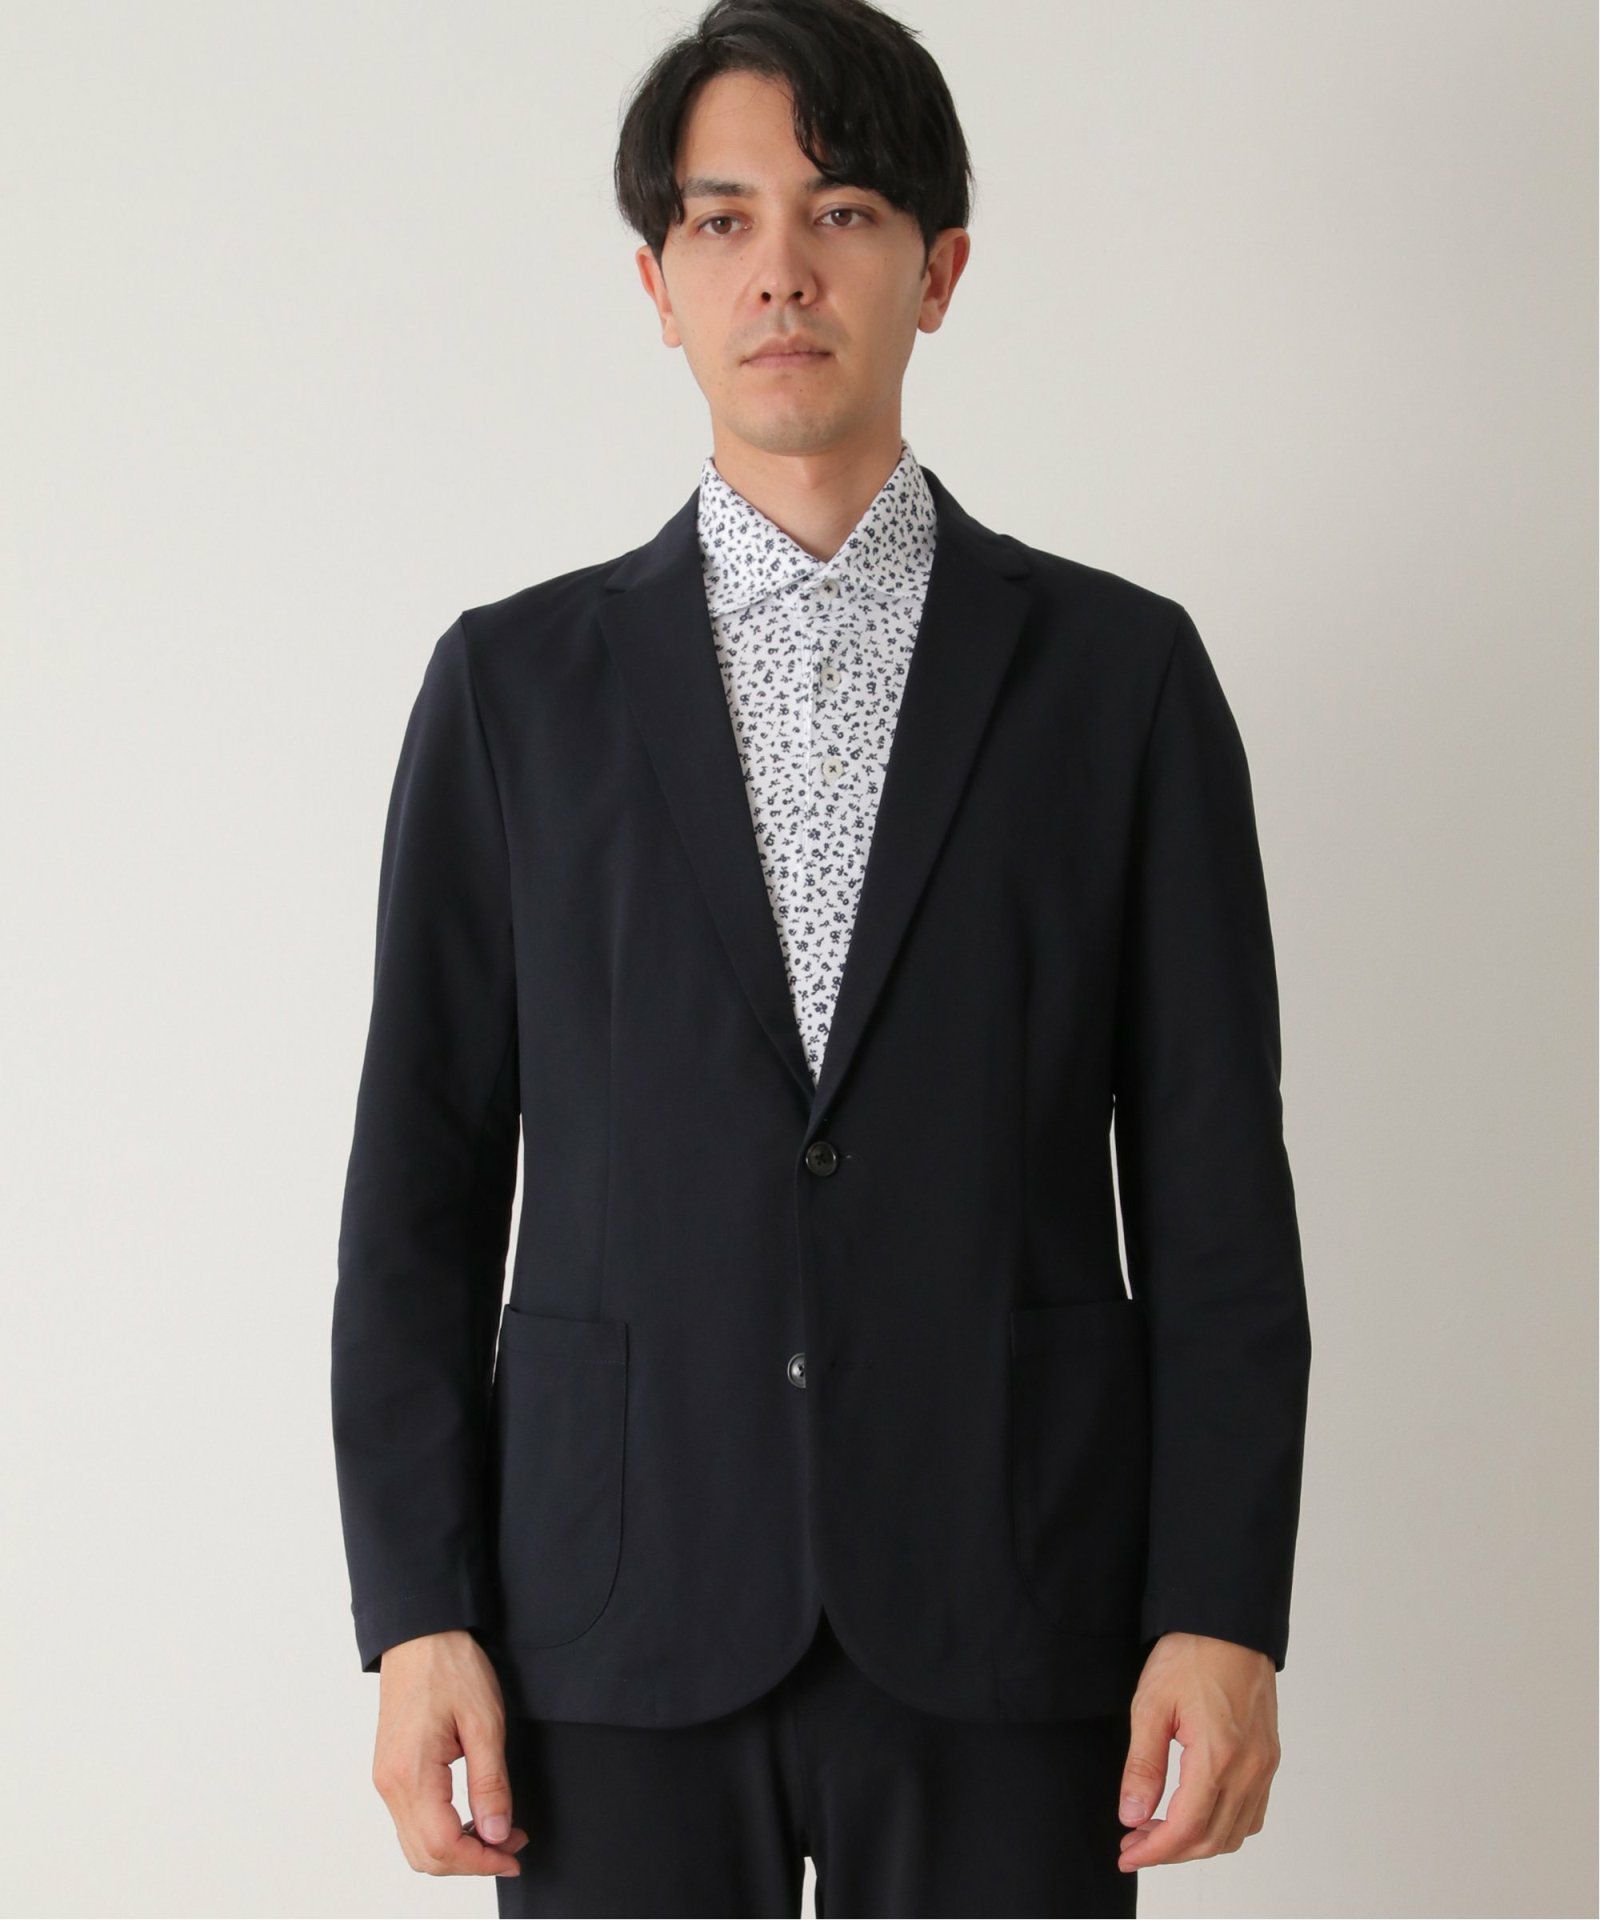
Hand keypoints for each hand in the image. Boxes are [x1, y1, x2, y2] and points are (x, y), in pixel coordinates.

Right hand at [370, 1629, 528, 1876]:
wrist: (420, 1633)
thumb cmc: (450, 1667)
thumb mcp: (484, 1721)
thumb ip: (490, 1783)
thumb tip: (496, 1833)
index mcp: (411, 1774)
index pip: (443, 1846)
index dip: (482, 1861)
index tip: (515, 1854)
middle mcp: (390, 1784)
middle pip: (426, 1856)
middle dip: (472, 1861)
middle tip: (512, 1841)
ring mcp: (386, 1780)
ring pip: (416, 1844)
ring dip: (457, 1849)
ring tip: (497, 1830)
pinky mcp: (390, 1772)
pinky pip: (412, 1822)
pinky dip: (442, 1832)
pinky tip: (470, 1817)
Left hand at [1115, 1632, 1279, 1871]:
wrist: (1229, 1624)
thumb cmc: (1190, 1655)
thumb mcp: (1151, 1705)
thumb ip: (1143, 1765)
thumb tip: (1132, 1815)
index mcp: (1218, 1757)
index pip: (1186, 1829)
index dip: (1154, 1851)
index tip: (1126, 1854)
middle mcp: (1250, 1769)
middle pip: (1212, 1839)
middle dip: (1170, 1851)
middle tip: (1135, 1844)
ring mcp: (1264, 1765)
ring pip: (1235, 1832)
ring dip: (1197, 1843)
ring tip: (1159, 1832)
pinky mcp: (1269, 1757)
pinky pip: (1252, 1812)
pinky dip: (1225, 1827)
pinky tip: (1196, 1814)